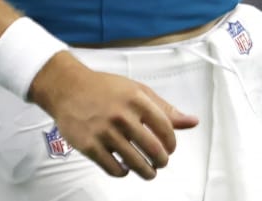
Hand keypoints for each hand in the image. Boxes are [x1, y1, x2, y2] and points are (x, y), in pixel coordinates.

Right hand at [29, 51, 199, 178]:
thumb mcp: (137, 90)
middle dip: (161, 161)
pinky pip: (113, 168)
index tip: (170, 148)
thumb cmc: (106, 88)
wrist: (68, 88)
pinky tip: (125, 169)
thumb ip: (165, 109)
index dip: (172, 143)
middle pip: (153, 149)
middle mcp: (122, 116)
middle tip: (161, 163)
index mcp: (137, 100)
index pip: (165, 128)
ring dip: (146, 172)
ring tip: (149, 172)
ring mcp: (105, 132)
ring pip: (135, 163)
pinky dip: (123, 173)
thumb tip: (193, 122)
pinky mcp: (89, 146)